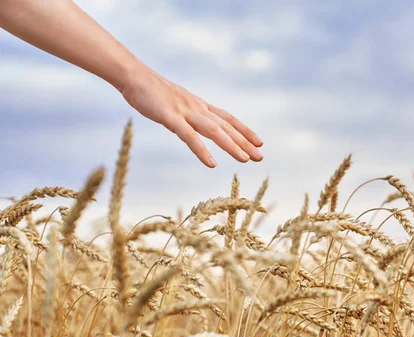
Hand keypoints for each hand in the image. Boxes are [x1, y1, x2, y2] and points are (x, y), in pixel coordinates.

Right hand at [119, 66, 262, 167]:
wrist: (133, 76)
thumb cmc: (152, 91)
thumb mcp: (177, 103)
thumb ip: (188, 114)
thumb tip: (194, 124)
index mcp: (199, 106)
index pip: (228, 118)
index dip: (245, 130)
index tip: (259, 141)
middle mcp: (197, 108)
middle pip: (226, 127)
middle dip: (245, 142)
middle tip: (261, 157)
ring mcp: (185, 112)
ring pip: (214, 131)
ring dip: (231, 145)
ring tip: (245, 159)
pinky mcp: (170, 118)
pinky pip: (189, 137)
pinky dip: (202, 150)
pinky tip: (212, 163)